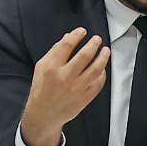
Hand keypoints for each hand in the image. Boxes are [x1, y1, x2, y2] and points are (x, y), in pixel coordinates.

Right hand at [22, 28, 108, 145]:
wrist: (43, 114)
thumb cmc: (42, 90)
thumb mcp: (41, 67)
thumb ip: (54, 52)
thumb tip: (68, 37)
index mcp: (51, 68)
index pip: (67, 45)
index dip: (76, 35)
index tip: (82, 31)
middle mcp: (64, 77)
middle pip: (84, 55)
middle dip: (93, 44)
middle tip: (97, 39)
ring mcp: (76, 88)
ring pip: (95, 69)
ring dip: (103, 57)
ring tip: (106, 50)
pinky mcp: (84, 98)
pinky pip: (98, 84)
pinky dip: (102, 75)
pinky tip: (102, 69)